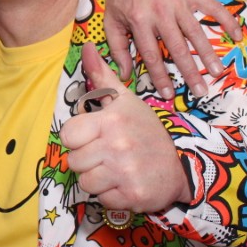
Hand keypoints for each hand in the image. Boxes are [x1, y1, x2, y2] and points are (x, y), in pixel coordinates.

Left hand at [61, 43, 190, 212]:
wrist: (179, 168)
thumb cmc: (145, 132)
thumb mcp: (125, 101)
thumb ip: (102, 76)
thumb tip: (86, 46)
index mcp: (112, 120)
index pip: (67, 135)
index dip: (78, 139)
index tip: (94, 137)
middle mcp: (118, 145)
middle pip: (74, 161)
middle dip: (87, 161)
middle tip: (107, 155)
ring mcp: (126, 172)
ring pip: (85, 182)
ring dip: (97, 180)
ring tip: (115, 170)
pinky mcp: (132, 196)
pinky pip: (102, 200)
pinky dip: (110, 196)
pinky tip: (124, 184)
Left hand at [101, 0, 240, 98]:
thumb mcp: (111, 19)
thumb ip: (117, 47)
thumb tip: (125, 74)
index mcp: (139, 21)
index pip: (152, 55)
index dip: (160, 76)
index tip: (169, 93)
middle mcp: (160, 12)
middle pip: (178, 48)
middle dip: (190, 72)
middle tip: (201, 91)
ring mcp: (178, 1)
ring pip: (196, 32)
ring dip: (208, 53)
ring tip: (218, 71)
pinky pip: (212, 7)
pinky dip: (226, 21)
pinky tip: (236, 36)